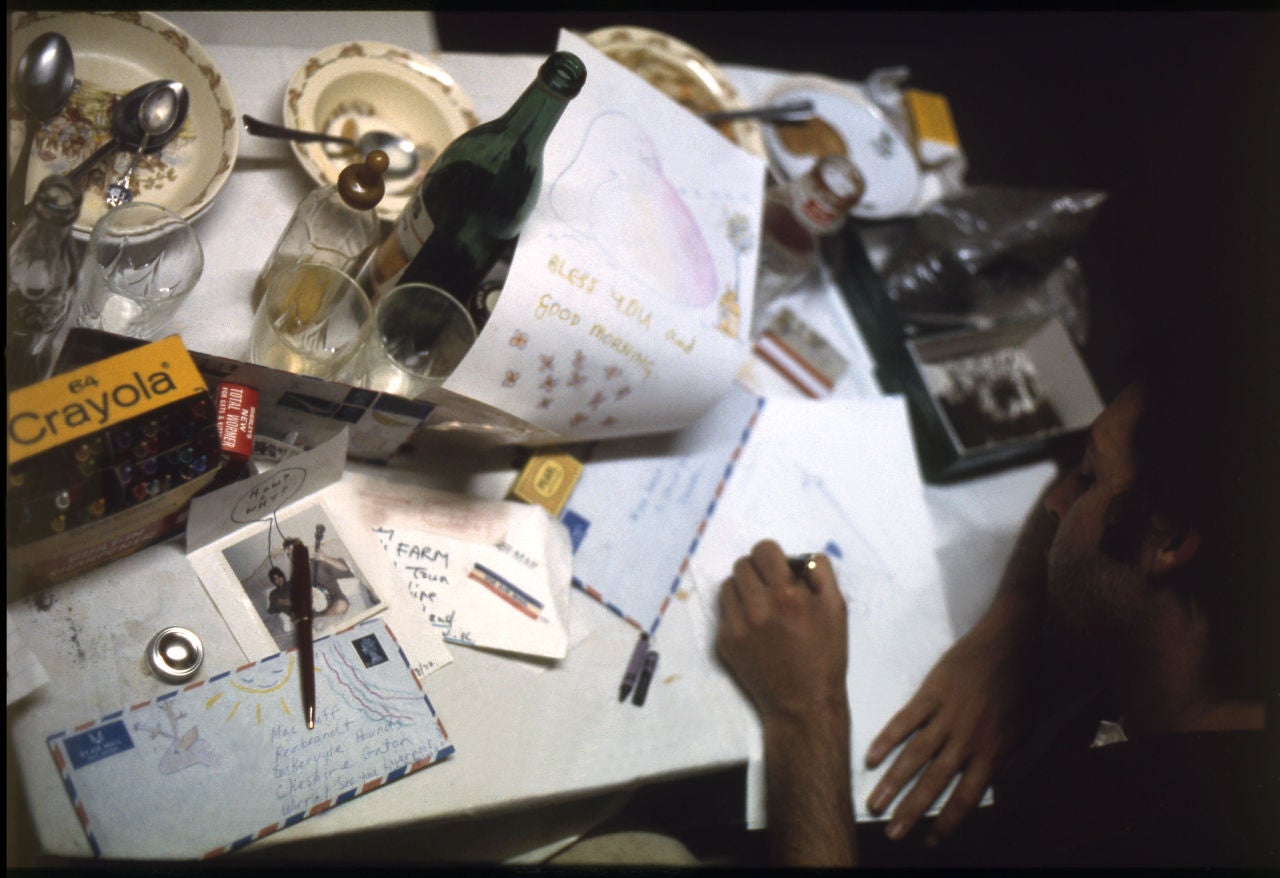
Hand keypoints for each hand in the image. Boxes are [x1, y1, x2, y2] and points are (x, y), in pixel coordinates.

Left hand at [716, 540, 847, 721]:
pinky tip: (754, 628)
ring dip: (743, 589)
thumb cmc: (825, 654)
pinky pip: (724, 611)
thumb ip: (820, 572)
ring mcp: (736, 625)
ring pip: (727, 585)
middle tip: (771, 588)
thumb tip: (799, 557)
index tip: (779, 569)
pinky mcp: (724, 642)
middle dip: (758, 571)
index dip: (773, 556)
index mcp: (787, 594)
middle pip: (742, 565)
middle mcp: (757, 607)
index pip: (763, 549)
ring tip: (761, 606)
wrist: (803, 702)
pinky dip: (737, 613)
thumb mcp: (837, 608)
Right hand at [863, 608, 1029, 844]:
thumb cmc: (1020, 685)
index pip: (966, 798)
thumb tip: (996, 791)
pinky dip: (887, 739)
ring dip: (893, 783)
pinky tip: (871, 757)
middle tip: (892, 833)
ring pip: (915, 756)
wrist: (1009, 641)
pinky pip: (905, 721)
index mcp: (992, 751)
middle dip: (911, 811)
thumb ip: (1009, 762)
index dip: (947, 823)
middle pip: (934, 783)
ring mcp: (946, 715)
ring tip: (875, 803)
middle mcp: (967, 739)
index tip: (930, 841)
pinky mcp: (931, 693)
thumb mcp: (1025, 729)